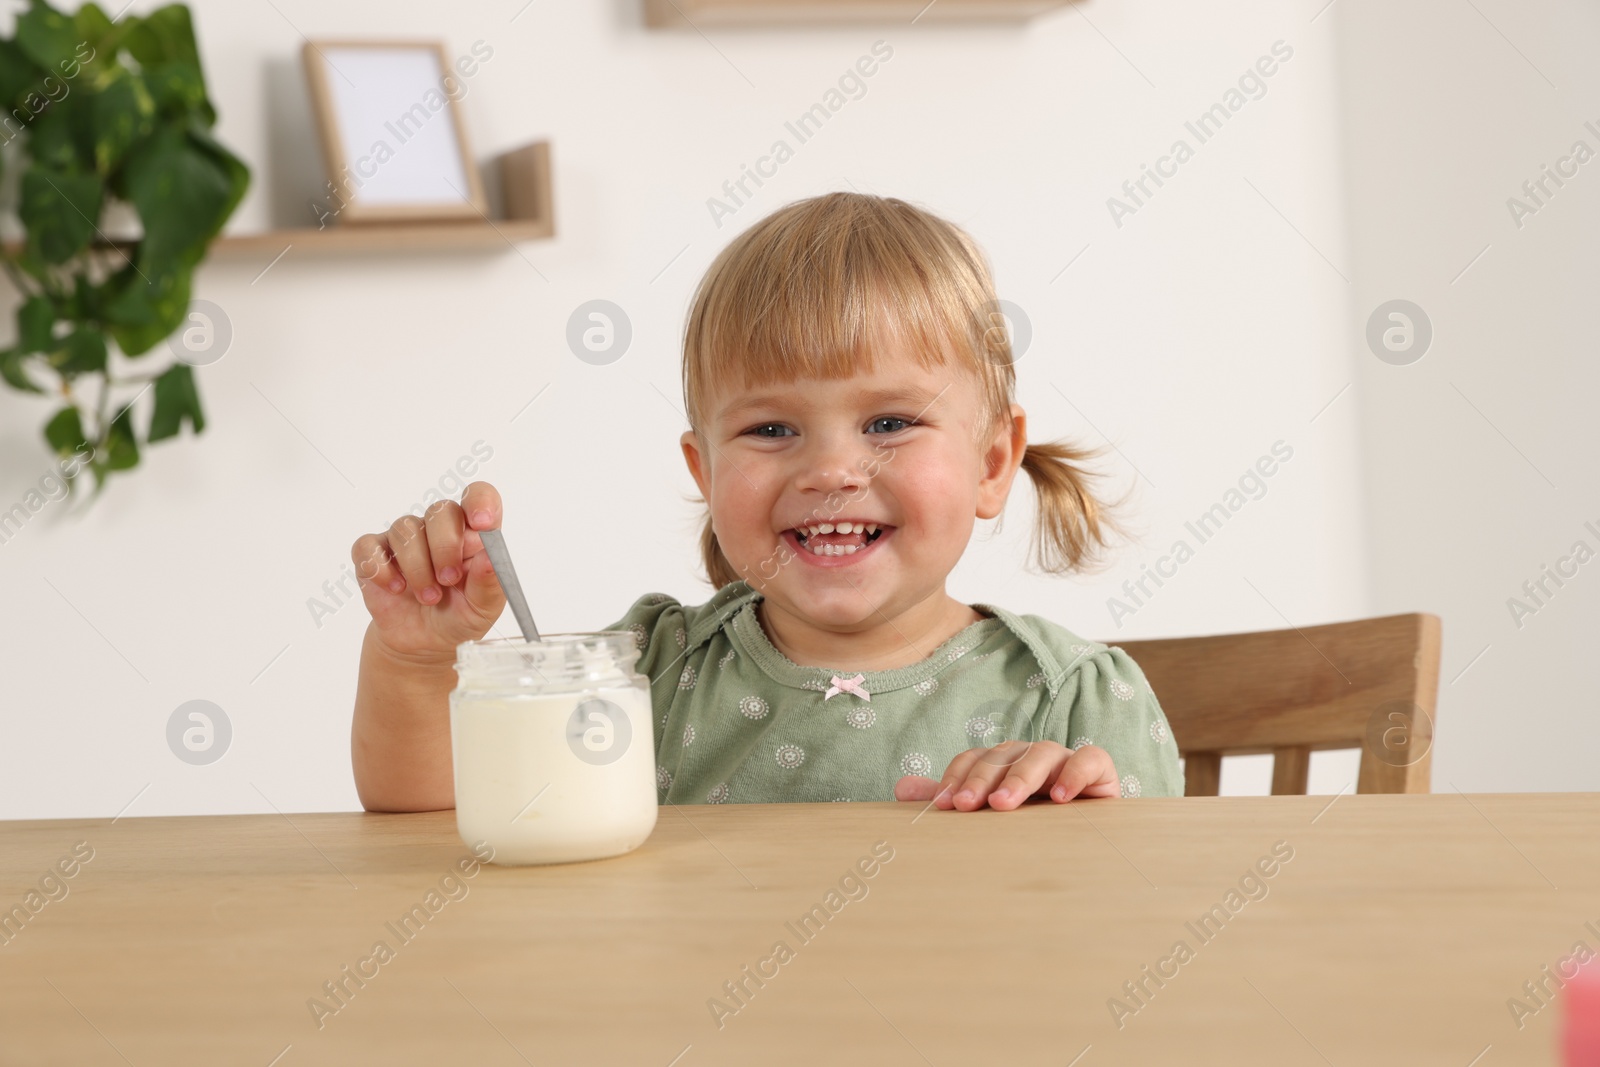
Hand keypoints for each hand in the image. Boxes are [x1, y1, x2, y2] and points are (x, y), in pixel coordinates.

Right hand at [349, 481, 507, 663]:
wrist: (424, 643)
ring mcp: (405, 540)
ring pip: (406, 530)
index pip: (478, 496)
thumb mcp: (483, 608)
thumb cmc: (459, 616)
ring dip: (417, 568)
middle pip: (439, 510)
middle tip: (448, 580)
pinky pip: (368, 547)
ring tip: (428, 597)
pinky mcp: (374, 554)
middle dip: (445, 546)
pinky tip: (395, 588)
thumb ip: (489, 582)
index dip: (480, 502)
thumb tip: (489, 557)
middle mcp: (439, 529)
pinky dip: (380, 569)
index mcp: (472, 534)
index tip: (482, 524)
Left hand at [893, 741, 1119, 810]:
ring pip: (1041, 753)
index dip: (957, 778)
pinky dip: (1076, 772)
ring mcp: (1065, 761)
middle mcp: (1031, 757)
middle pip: (1003, 755)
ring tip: (1004, 804)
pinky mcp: (1101, 771)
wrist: (1091, 844)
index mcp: (1003, 764)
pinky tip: (1062, 798)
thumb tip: (900, 789)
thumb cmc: (1033, 827)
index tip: (942, 806)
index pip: (975, 759)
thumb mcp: (990, 816)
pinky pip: (1090, 759)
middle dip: (982, 779)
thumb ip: (952, 800)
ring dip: (1020, 777)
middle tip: (966, 806)